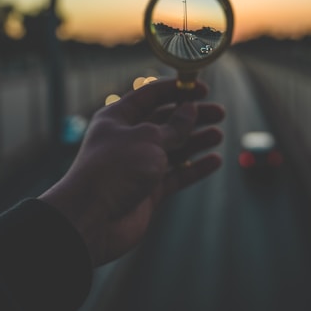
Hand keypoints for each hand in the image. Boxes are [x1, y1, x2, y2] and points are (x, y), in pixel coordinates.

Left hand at [39, 78, 224, 266]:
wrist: (91, 221)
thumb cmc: (114, 170)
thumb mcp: (148, 139)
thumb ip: (174, 126)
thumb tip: (190, 109)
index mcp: (118, 118)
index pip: (151, 95)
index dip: (178, 90)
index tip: (203, 89)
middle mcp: (128, 139)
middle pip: (166, 121)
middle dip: (192, 116)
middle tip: (219, 113)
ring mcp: (139, 165)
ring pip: (173, 148)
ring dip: (196, 140)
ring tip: (218, 135)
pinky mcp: (148, 190)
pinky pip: (176, 175)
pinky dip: (195, 168)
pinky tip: (214, 161)